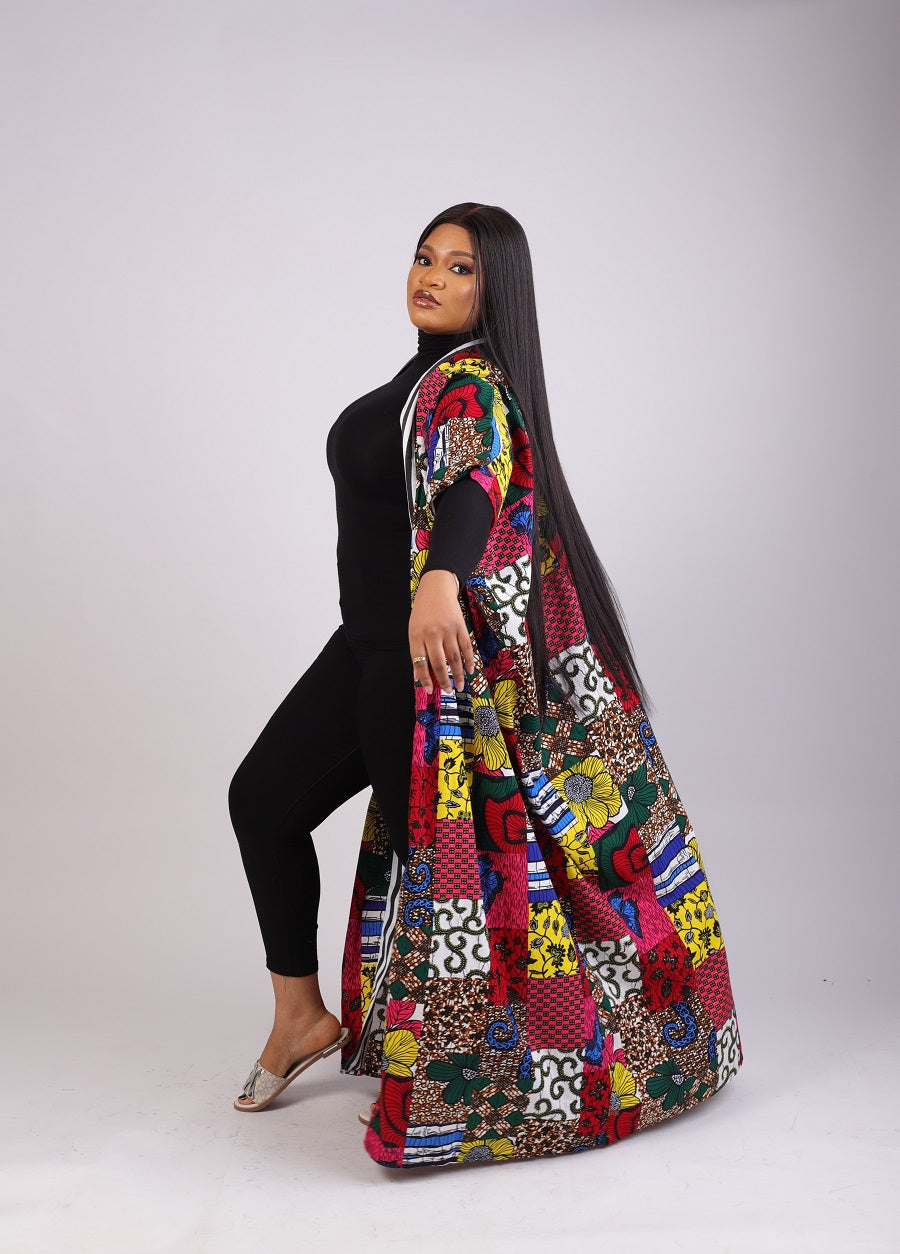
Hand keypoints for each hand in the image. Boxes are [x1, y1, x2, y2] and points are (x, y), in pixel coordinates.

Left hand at [409, 569, 476, 695]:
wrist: (436, 588)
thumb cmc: (422, 612)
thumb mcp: (413, 630)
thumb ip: (417, 651)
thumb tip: (419, 676)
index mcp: (417, 635)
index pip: (420, 662)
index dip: (424, 678)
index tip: (429, 690)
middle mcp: (432, 633)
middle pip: (440, 662)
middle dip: (444, 680)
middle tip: (447, 691)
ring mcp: (448, 629)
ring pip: (455, 657)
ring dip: (458, 674)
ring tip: (459, 686)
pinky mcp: (460, 626)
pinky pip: (466, 647)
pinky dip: (469, 660)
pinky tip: (470, 671)